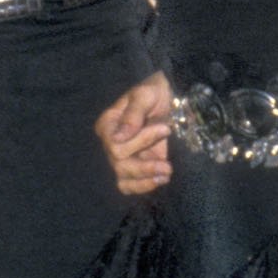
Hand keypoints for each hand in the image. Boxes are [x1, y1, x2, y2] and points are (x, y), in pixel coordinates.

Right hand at [94, 74, 174, 195]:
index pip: (116, 145)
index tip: (164, 128)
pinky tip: (163, 178)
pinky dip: (145, 185)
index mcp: (107, 125)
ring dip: (146, 179)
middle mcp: (110, 144)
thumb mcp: (144, 95)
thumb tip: (118, 138)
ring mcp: (123, 158)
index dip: (141, 141)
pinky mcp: (137, 168)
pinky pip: (131, 186)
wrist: (170, 98)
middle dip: (147, 163)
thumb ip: (133, 115)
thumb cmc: (154, 92)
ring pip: (124, 180)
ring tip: (167, 171)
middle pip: (120, 165)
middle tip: (170, 157)